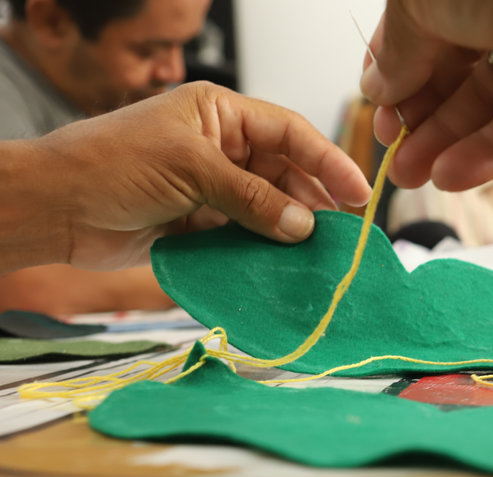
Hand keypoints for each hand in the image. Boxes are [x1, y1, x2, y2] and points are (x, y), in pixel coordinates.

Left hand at [36, 81, 371, 270]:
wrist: (55, 209)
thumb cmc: (112, 165)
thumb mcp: (191, 169)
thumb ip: (252, 198)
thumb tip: (304, 226)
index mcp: (220, 115)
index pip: (289, 133)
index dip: (327, 161)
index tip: (358, 193)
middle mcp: (221, 148)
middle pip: (285, 173)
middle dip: (314, 202)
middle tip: (342, 236)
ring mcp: (212, 187)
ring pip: (269, 208)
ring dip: (291, 231)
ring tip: (318, 256)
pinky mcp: (201, 224)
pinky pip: (246, 235)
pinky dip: (265, 250)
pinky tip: (283, 266)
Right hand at [359, 0, 492, 191]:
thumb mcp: (417, 5)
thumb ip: (396, 50)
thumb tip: (377, 89)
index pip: (420, 38)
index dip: (396, 79)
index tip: (379, 116)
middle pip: (451, 77)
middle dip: (417, 120)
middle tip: (392, 159)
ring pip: (483, 107)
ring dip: (444, 144)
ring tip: (410, 177)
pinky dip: (486, 155)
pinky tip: (450, 177)